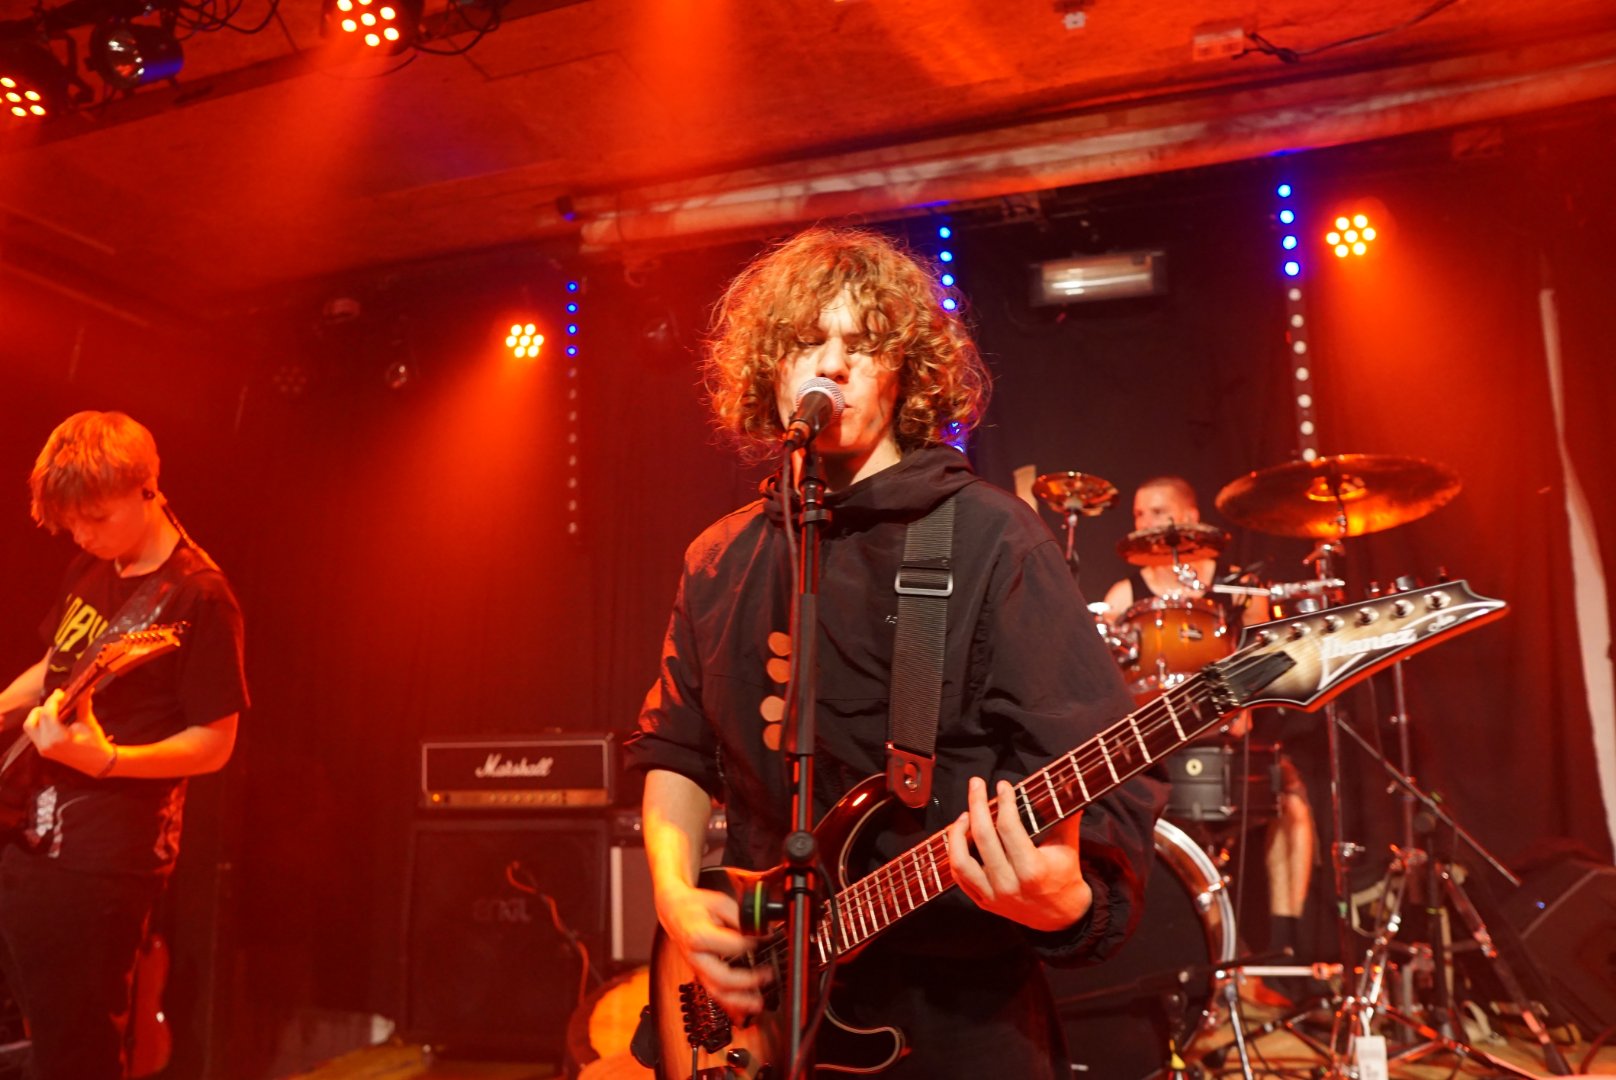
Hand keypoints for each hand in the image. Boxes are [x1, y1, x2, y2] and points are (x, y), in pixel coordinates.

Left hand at [24, 690, 115, 777]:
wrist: (97, 763)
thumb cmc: (95, 742)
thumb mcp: (88, 722)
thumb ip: (83, 705)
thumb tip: (86, 689)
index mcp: (58, 737)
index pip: (47, 713)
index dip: (53, 700)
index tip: (61, 692)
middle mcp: (46, 744)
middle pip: (35, 719)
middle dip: (44, 707)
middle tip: (57, 700)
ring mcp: (43, 749)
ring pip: (29, 726)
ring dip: (37, 715)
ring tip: (52, 709)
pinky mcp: (43, 751)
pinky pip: (34, 733)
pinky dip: (39, 724)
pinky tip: (52, 718)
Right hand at [655, 880, 772, 1020]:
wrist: (674, 912)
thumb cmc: (696, 907)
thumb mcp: (720, 902)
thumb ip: (741, 918)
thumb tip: (762, 931)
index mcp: (698, 936)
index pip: (732, 946)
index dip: (753, 943)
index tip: (766, 938)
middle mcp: (696, 957)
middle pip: (721, 979)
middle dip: (747, 982)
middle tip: (768, 975)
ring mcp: (697, 969)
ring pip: (717, 993)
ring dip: (740, 1002)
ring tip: (759, 1003)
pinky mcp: (701, 975)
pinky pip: (715, 994)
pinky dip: (731, 1005)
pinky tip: (745, 1008)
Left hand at [946, 776, 1092, 932]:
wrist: (1061, 918)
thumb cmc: (1065, 875)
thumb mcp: (1068, 846)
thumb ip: (1064, 816)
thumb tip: (1067, 784)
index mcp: (1032, 869)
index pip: (1009, 827)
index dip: (1004, 802)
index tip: (1003, 785)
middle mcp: (1009, 884)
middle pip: (983, 837)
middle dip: (977, 804)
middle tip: (976, 784)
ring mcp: (993, 895)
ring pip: (961, 860)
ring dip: (957, 833)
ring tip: (964, 814)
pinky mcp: (983, 902)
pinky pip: (959, 876)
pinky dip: (955, 854)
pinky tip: (959, 837)